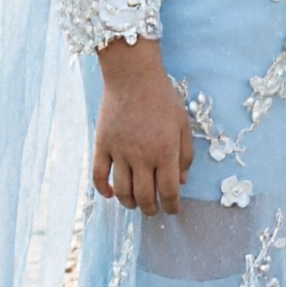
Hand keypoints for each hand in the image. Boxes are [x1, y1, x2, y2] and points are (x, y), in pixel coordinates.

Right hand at [93, 38, 194, 216]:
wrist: (133, 76)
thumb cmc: (162, 98)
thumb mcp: (183, 124)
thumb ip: (186, 155)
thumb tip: (181, 182)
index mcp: (166, 152)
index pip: (169, 191)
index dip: (172, 206)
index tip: (172, 210)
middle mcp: (142, 156)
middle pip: (145, 197)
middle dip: (150, 209)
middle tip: (152, 209)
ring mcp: (120, 152)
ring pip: (122, 191)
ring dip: (129, 203)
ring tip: (135, 203)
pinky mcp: (102, 145)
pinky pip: (99, 175)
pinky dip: (103, 189)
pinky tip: (110, 193)